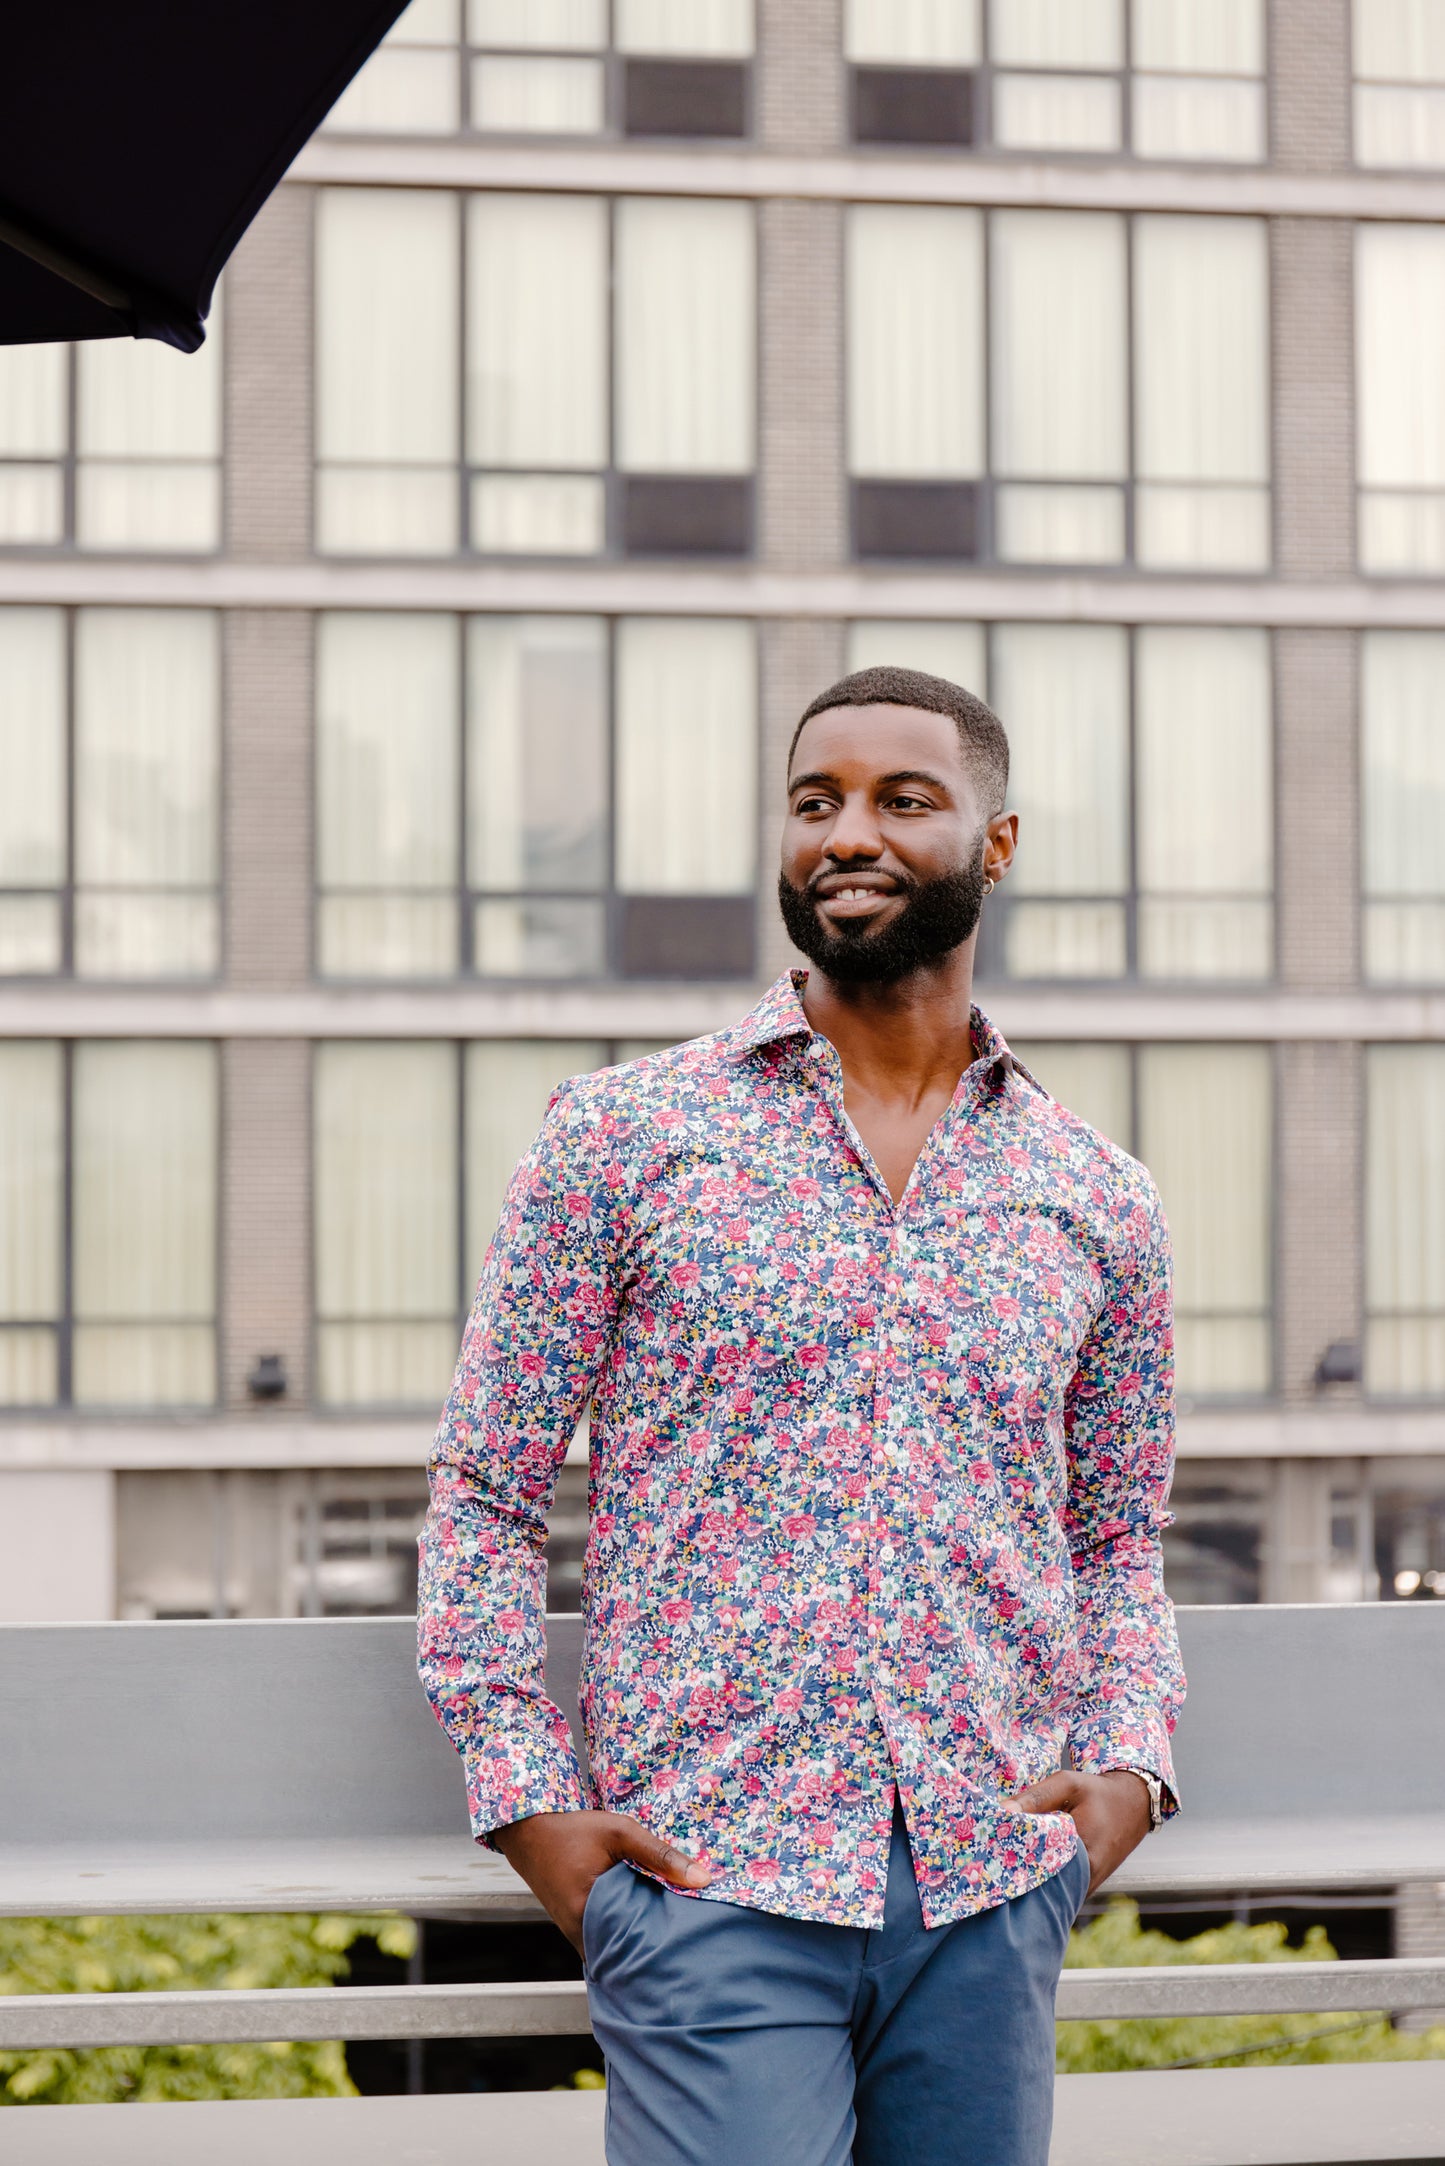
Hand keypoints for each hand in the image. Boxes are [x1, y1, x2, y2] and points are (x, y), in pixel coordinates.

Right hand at [493, 1809, 712, 1954]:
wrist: (529, 1830)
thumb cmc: (570, 1829)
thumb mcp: (619, 1832)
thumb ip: (660, 1854)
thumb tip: (702, 1879)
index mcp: (589, 1914)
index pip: (636, 1947)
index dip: (663, 1948)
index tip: (687, 1946)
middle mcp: (579, 1932)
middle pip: (626, 1952)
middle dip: (653, 1949)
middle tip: (683, 1945)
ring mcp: (575, 1933)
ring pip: (614, 1946)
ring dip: (636, 1940)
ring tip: (667, 1934)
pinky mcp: (574, 1927)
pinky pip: (603, 1938)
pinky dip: (621, 1932)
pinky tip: (640, 1920)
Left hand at [1003, 1769, 1151, 1897]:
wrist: (1133, 1805)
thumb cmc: (1098, 1793)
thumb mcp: (1068, 1784)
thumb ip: (1035, 1798)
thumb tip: (1002, 1812)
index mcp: (1082, 1856)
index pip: (1035, 1867)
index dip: (1009, 1859)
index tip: (989, 1850)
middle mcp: (1086, 1879)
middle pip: (1039, 1884)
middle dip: (1015, 1871)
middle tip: (991, 1857)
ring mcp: (1086, 1887)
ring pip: (1048, 1889)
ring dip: (1029, 1875)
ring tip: (1005, 1858)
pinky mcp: (1086, 1887)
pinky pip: (1058, 1888)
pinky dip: (1043, 1877)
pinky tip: (1027, 1862)